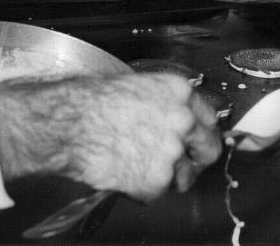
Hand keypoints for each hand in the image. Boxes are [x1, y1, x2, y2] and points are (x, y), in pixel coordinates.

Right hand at [0, 72, 221, 199]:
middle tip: (183, 165)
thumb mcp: (138, 86)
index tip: (197, 141)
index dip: (201, 132)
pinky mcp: (156, 179)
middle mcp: (184, 120)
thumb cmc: (92, 101)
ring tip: (137, 168)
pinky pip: (156, 192)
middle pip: (210, 148)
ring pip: (183, 175)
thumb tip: (174, 116)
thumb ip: (164, 102)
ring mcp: (173, 151)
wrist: (69, 123)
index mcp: (181, 92)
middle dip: (198, 159)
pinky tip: (122, 175)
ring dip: (166, 177)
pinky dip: (140, 190)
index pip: (210, 117)